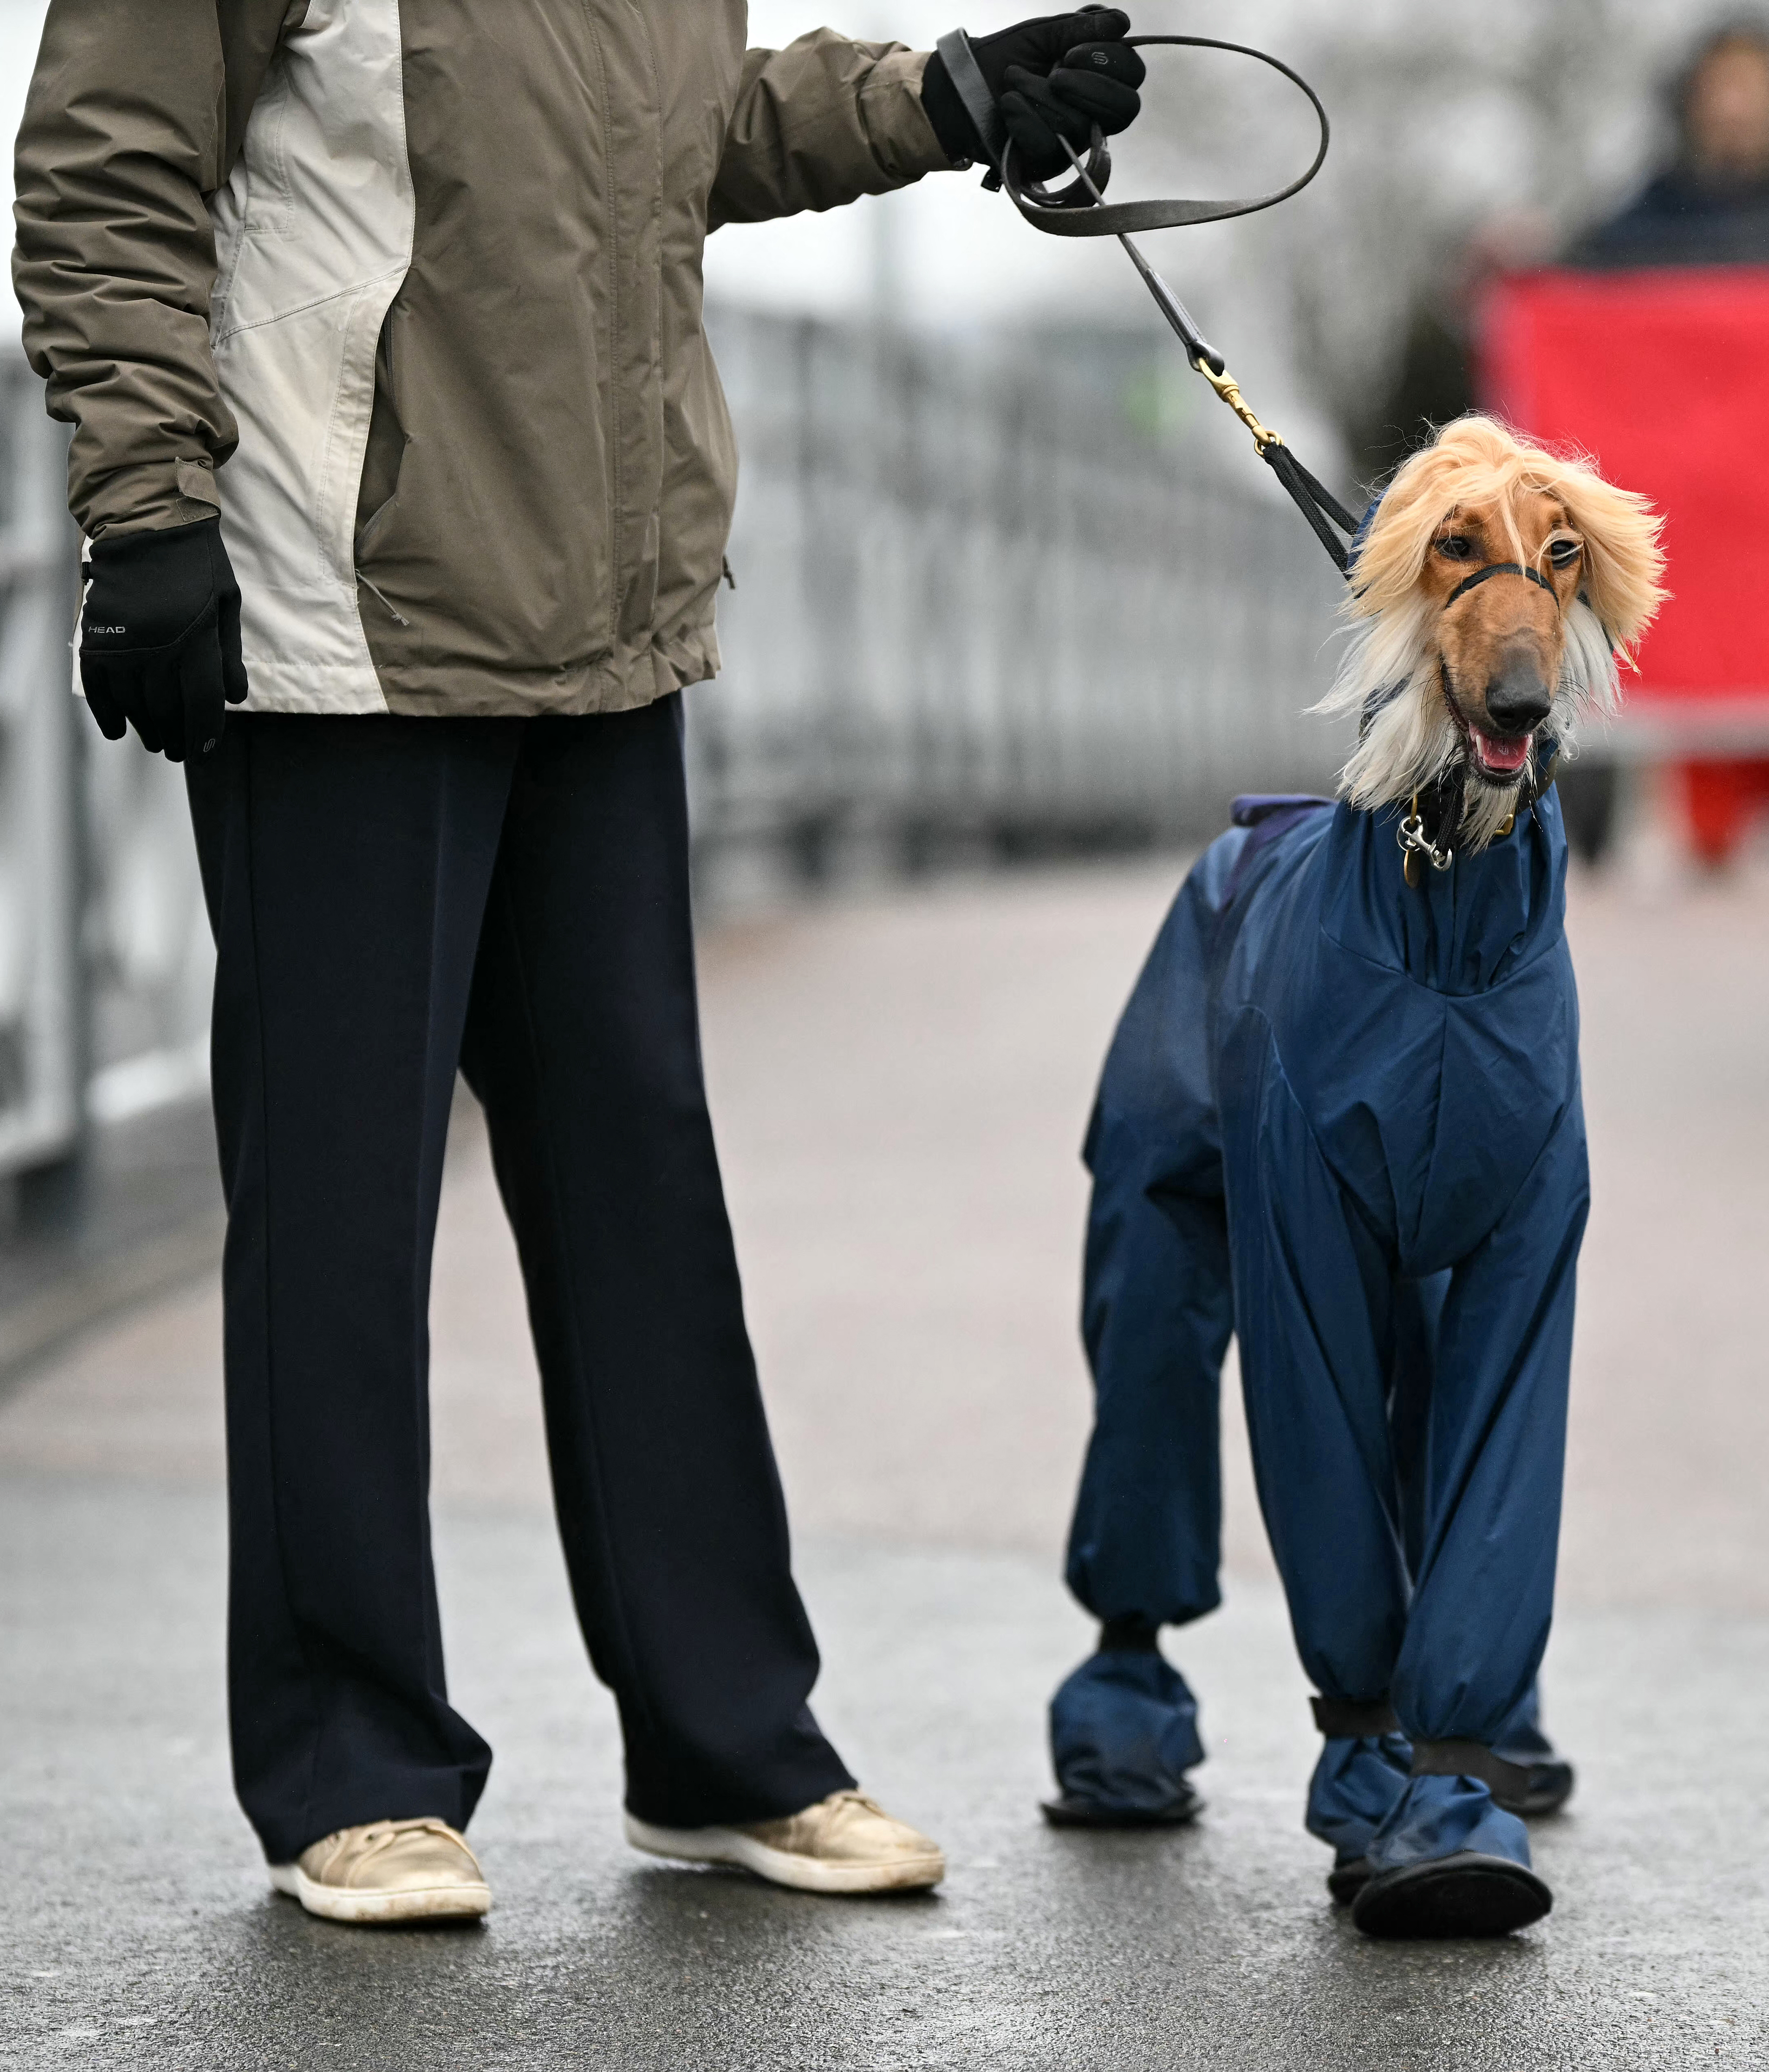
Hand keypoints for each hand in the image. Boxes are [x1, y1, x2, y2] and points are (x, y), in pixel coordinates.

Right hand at [80, 517, 247, 761]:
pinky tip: (116, 730)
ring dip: (146, 729)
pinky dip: (107, 712)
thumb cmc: (196, 563)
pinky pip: (99, 685)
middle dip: (176, 737)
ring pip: (134, 703)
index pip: (202, 703)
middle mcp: (158, 645)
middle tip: (179, 751)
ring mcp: (124, 641)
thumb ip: (229, 654)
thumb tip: (234, 699)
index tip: (204, 750)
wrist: (147, 522)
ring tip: (156, 741)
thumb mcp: (227, 604)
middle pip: (167, 710)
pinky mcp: (97, 634)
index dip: (204, 733)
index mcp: (196, 638)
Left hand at [923, 9, 1145, 181]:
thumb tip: (1122, 23)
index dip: (1110, 62)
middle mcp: (1094, 114)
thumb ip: (1080, 28)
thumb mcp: (1042, 34)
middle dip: (1089, 87)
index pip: (1132, 75)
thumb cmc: (1003, 59)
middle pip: (1124, 109)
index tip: (1072, 51)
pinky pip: (1049, 147)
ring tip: (1013, 80)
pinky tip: (1008, 106)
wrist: (961, 90)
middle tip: (1055, 73)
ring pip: (1079, 125)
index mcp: (1098, 78)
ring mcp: (1072, 143)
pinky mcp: (1047, 164)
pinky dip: (1024, 119)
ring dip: (1040, 95)